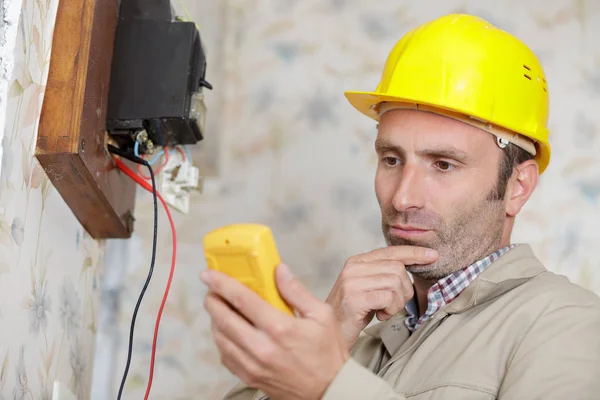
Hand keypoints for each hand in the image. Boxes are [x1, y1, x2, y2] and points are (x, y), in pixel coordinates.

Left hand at [201, 264, 348, 399]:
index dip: (222, 283)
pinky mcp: (250, 377)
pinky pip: (225, 355)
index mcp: (280, 328)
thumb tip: (278, 269)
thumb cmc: (327, 353)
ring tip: (221, 307)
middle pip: (223, 318)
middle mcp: (262, 347)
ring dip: (215, 319)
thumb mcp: (321, 315)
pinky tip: (229, 331)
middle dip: (213, 299)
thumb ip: (296, 291)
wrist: (329, 390)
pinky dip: (222, 340)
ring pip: (220, 337)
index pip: (242, 299)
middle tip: (212, 289)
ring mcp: (253, 365)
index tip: (209, 274)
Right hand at [325, 246, 437, 348]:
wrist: (331, 332)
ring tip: (385, 311)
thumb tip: (414, 263)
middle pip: (398, 269)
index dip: (414, 253)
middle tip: (394, 305)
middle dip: (405, 290)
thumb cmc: (354, 312)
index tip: (433, 255)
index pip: (391, 251)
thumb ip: (384, 273)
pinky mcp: (354, 298)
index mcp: (357, 261)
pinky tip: (380, 315)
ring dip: (397, 302)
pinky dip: (390, 309)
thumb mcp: (369, 287)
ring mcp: (352, 281)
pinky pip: (388, 297)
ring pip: (395, 283)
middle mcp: (353, 267)